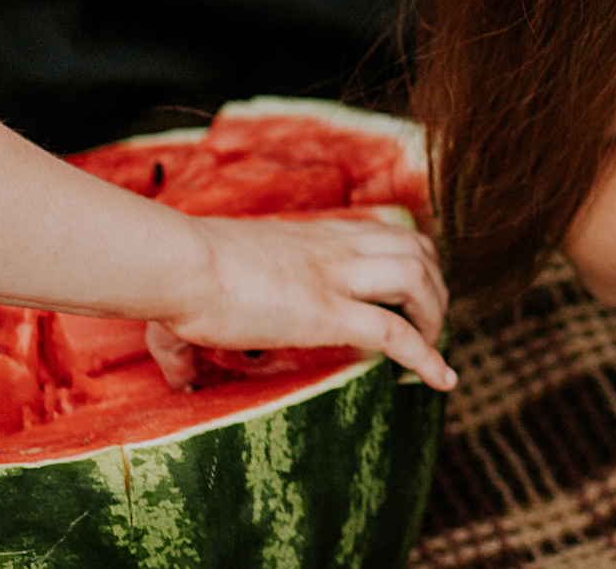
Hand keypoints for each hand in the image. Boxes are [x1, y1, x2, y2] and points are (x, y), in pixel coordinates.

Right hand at [152, 214, 454, 390]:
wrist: (179, 265)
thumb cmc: (181, 279)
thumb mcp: (200, 297)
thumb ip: (187, 340)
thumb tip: (176, 379)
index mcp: (316, 237)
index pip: (388, 235)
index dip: (414, 262)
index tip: (416, 293)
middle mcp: (337, 249)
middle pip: (418, 250)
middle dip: (437, 286)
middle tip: (432, 322)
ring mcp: (337, 278)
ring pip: (418, 281)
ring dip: (435, 316)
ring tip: (433, 350)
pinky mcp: (329, 313)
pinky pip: (395, 333)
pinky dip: (426, 357)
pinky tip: (440, 379)